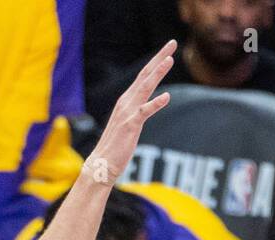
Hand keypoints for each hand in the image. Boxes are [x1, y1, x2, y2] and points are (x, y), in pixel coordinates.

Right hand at [82, 40, 175, 185]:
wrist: (102, 163)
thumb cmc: (117, 146)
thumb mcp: (129, 123)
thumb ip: (137, 111)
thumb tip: (145, 106)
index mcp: (127, 100)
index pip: (143, 76)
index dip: (156, 61)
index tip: (169, 49)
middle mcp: (126, 102)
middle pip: (145, 75)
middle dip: (159, 57)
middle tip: (172, 42)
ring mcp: (128, 112)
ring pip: (145, 88)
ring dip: (157, 73)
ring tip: (170, 60)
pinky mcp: (130, 125)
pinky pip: (144, 112)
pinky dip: (155, 103)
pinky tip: (167, 96)